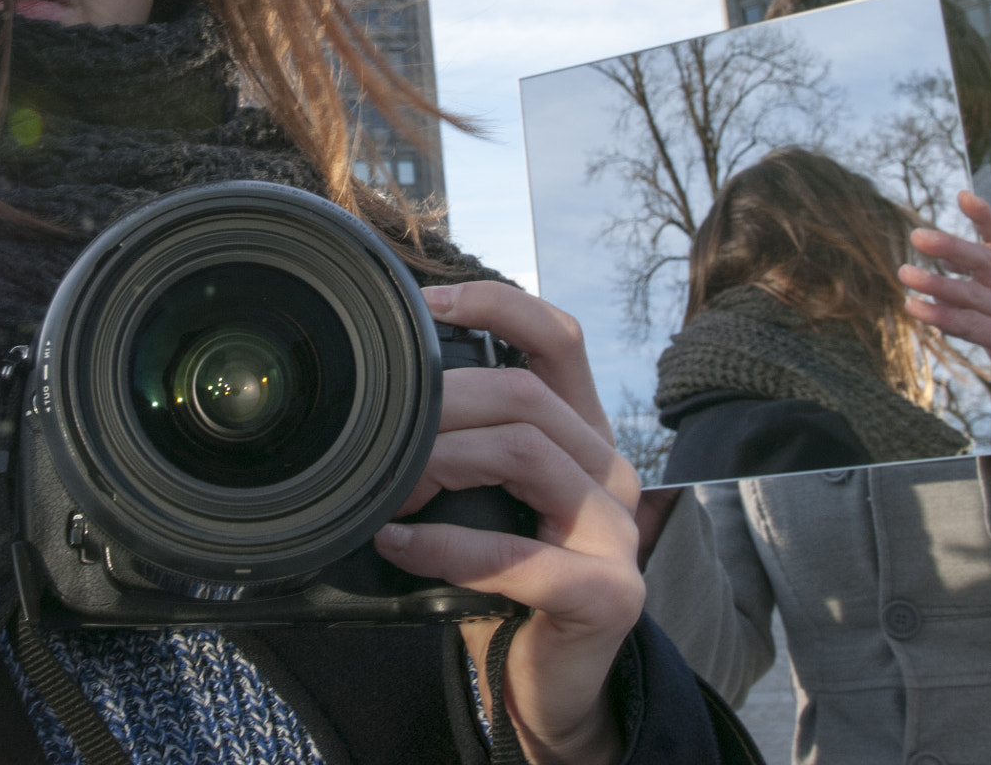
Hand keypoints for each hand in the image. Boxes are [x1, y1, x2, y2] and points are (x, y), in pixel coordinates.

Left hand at [371, 281, 641, 764]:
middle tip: (380, 434)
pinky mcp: (609, 592)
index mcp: (580, 433)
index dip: (497, 307)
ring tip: (388, 491)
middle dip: (443, 404)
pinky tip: (398, 545)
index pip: (557, 339)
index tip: (427, 306)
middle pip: (527, 395)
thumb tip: (373, 397)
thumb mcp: (484, 498)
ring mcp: (617, 531)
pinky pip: (516, 554)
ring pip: (526, 452)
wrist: (541, 684)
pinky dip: (445, 547)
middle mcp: (608, 469)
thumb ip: (459, 445)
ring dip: (441, 463)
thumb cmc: (503, 582)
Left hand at [897, 189, 990, 481]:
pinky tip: (917, 309)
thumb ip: (962, 298)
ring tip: (903, 273)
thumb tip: (919, 276)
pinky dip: (944, 315)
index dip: (984, 218)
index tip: (963, 193)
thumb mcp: (982, 324)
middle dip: (951, 246)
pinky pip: (976, 326)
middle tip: (915, 236)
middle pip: (987, 262)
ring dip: (937, 283)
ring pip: (977, 294)